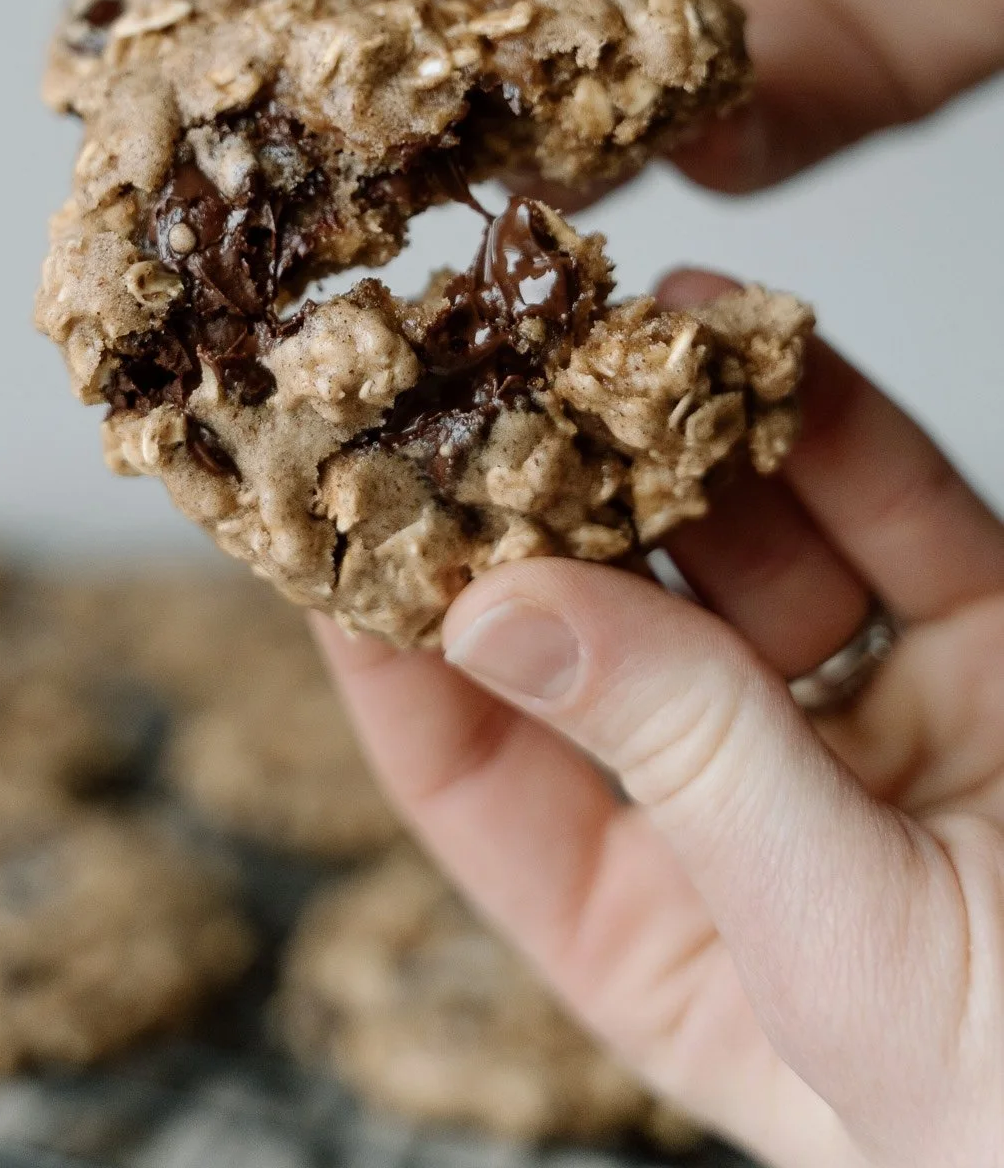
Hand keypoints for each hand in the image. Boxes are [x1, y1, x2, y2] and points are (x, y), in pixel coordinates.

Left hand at [316, 274, 1003, 1167]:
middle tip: (462, 368)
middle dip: (539, 498)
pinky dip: (819, 415)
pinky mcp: (995, 649)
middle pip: (607, 630)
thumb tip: (496, 611)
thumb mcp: (846, 950)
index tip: (330, 518)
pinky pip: (890, 511)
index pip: (481, 775)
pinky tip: (729, 330)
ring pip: (743, 548)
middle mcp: (749, 820)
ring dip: (670, 430)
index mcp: (666, 941)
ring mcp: (874, 724)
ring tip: (589, 318)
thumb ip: (688, 762)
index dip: (396, 649)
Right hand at [323, 0, 1003, 189]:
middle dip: (420, 77)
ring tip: (449, 173)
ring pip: (593, 108)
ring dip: (530, 142)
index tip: (272, 5)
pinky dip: (680, 169)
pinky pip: (729, 158)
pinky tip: (640, 161)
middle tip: (329, 133)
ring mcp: (734, 12)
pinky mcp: (834, 90)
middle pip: (498, 20)